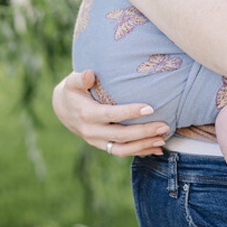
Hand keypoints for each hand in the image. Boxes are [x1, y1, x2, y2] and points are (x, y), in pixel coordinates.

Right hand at [52, 70, 169, 156]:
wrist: (62, 108)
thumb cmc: (72, 91)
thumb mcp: (72, 82)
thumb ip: (80, 78)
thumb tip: (90, 73)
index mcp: (87, 114)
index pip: (112, 115)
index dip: (130, 113)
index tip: (150, 108)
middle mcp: (92, 131)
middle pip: (121, 136)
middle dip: (144, 132)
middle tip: (164, 126)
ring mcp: (96, 141)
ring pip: (122, 149)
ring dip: (144, 146)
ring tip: (162, 140)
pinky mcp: (102, 146)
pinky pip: (121, 152)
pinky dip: (140, 152)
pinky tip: (156, 149)